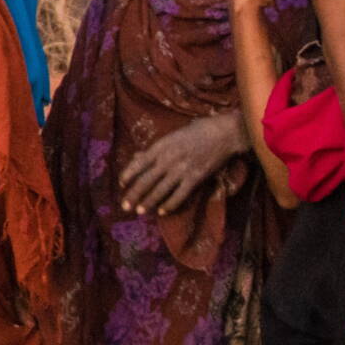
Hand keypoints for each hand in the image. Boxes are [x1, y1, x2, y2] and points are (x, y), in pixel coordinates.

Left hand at [119, 112, 245, 215]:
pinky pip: (179, 195)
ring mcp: (181, 170)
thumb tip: (137, 158)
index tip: (121, 184)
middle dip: (134, 195)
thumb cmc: (196, 132)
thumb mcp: (171, 136)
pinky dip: (170, 205)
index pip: (139, 163)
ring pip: (160, 190)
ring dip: (148, 202)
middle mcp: (168, 159)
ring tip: (139, 211)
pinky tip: (162, 212)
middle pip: (146, 180)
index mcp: (160, 146)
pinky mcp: (195, 178)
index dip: (128, 174)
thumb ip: (154, 149)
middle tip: (125, 206)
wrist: (223, 133)